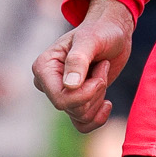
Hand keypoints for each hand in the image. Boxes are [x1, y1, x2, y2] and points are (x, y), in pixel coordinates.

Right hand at [32, 0, 133, 133]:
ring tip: (102, 73)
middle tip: (102, 67)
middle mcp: (47, 84)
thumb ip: (78, 60)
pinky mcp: (75, 102)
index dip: (86, 93)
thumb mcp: (91, 40)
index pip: (61, 99)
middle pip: (72, 109)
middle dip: (95, 91)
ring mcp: (61, 94)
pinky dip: (98, 118)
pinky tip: (107, 103)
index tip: (101, 69)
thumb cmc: (100, 31)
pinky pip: (83, 125)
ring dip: (99, 97)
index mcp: (44, 67)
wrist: (112, 33)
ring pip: (81, 117)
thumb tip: (69, 86)